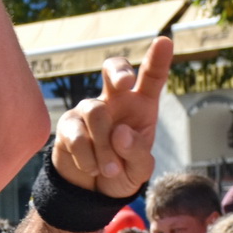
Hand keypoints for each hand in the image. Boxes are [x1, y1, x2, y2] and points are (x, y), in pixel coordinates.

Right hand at [51, 38, 171, 197]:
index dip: (157, 59)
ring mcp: (89, 110)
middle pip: (114, 71)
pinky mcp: (68, 125)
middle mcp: (115, 101)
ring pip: (96, 112)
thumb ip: (137, 152)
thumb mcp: (139, 170)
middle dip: (119, 71)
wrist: (91, 191)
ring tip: (110, 170)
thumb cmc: (122, 171)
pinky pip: (76, 135)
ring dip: (104, 147)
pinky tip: (92, 167)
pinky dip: (87, 156)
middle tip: (125, 83)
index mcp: (141, 105)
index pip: (151, 77)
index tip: (164, 41)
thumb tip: (119, 133)